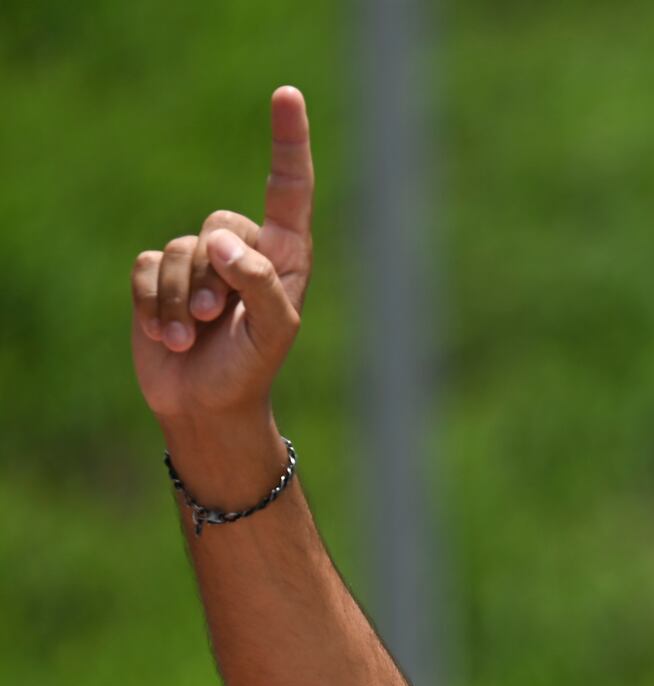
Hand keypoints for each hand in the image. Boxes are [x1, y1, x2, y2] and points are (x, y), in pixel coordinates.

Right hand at [131, 87, 313, 426]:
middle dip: (213, 276)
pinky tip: (169, 337)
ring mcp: (199, 261)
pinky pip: (147, 268)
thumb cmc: (252, 368)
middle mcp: (243, 249)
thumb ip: (258, 281)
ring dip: (183, 301)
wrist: (206, 404)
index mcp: (285, 254)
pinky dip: (156, 306)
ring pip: (179, 250)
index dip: (288, 142)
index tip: (287, 95)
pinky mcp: (159, 276)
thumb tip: (223, 241)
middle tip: (219, 319)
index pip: (289, 189)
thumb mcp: (273, 330)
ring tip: (196, 336)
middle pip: (218, 224)